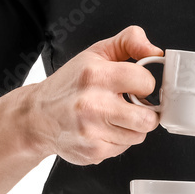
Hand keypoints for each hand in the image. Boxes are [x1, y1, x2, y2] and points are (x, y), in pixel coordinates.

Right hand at [24, 25, 163, 164]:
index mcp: (96, 75)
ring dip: (132, 127)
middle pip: (148, 118)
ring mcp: (92, 131)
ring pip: (138, 135)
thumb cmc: (70, 83)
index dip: (144, 84)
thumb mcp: (97, 52)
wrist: (38, 116)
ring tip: (114, 116)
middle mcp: (93, 104)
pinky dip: (118, 140)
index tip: (135, 85)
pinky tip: (103, 129)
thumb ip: (130, 41)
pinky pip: (123, 148)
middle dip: (145, 111)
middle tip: (131, 105)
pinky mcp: (92, 151)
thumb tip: (156, 51)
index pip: (146, 83)